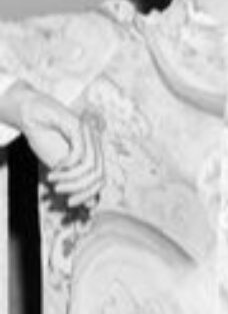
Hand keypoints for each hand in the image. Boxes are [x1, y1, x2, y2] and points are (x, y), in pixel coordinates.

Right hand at [17, 84, 104, 207]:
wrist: (33, 115)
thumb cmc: (47, 138)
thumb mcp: (61, 166)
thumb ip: (75, 182)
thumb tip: (90, 205)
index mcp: (94, 152)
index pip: (102, 180)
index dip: (88, 195)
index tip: (69, 203)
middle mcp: (96, 142)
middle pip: (99, 175)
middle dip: (80, 189)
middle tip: (59, 193)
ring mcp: (89, 133)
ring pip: (90, 165)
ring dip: (71, 178)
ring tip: (53, 180)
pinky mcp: (78, 126)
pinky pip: (80, 152)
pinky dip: (67, 165)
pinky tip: (56, 166)